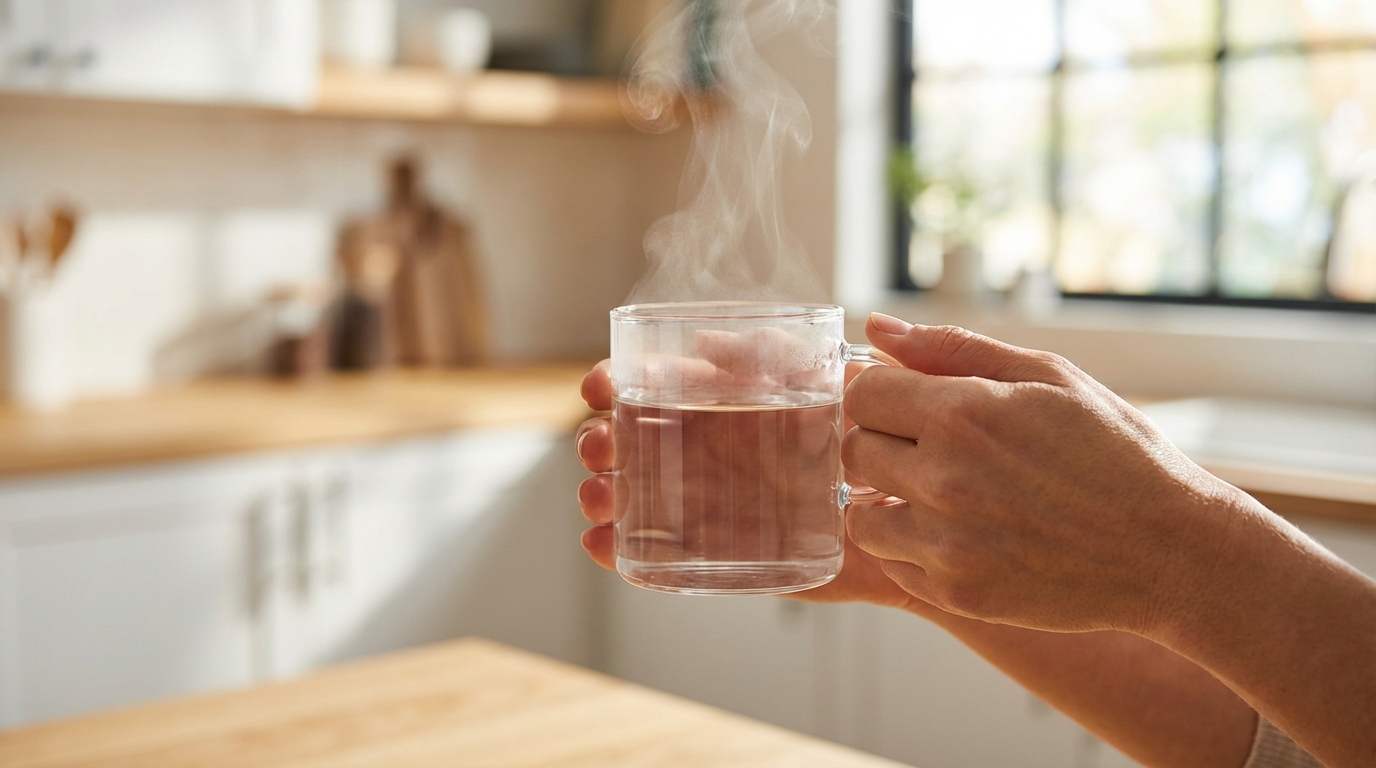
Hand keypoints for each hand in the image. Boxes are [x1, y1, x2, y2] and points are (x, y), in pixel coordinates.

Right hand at [576, 354, 935, 614]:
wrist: (940, 513)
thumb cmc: (893, 435)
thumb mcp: (838, 375)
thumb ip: (780, 352)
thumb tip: (707, 343)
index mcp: (735, 403)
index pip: (658, 386)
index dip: (619, 382)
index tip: (600, 384)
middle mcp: (720, 452)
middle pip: (637, 444)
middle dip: (603, 441)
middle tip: (600, 446)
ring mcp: (724, 506)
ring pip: (643, 500)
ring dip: (605, 494)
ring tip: (598, 495)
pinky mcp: (737, 557)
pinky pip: (671, 557)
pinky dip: (626, 554)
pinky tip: (602, 545)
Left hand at [842, 314, 1246, 634]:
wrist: (1170, 550)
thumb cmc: (1114, 453)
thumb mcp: (1048, 378)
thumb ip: (952, 350)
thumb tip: (876, 328)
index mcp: (963, 414)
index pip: (863, 393)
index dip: (884, 395)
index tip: (911, 406)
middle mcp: (944, 478)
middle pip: (854, 451)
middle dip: (882, 445)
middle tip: (930, 450)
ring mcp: (947, 543)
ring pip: (861, 515)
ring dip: (887, 503)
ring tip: (939, 496)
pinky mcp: (956, 593)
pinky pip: (893, 563)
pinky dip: (912, 548)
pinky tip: (960, 534)